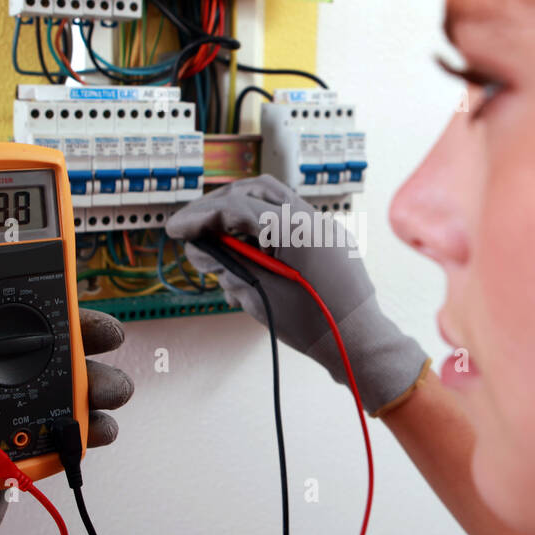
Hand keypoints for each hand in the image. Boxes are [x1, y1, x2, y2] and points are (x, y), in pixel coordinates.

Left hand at [0, 263, 131, 534]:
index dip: (18, 274)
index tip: (50, 266)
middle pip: (38, 331)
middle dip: (79, 328)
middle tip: (103, 332)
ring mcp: (6, 404)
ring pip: (64, 374)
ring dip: (96, 377)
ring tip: (108, 389)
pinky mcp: (28, 438)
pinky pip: (70, 420)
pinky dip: (93, 421)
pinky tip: (98, 427)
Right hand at [165, 175, 428, 414]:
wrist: (359, 343)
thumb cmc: (313, 326)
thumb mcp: (260, 295)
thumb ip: (227, 264)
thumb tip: (199, 248)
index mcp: (296, 228)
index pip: (237, 208)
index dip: (200, 218)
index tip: (175, 229)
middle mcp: (312, 218)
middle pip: (255, 191)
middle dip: (219, 207)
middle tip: (193, 228)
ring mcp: (323, 226)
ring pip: (271, 203)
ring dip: (239, 217)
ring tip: (218, 248)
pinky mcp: (326, 239)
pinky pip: (287, 224)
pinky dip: (261, 234)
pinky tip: (245, 263)